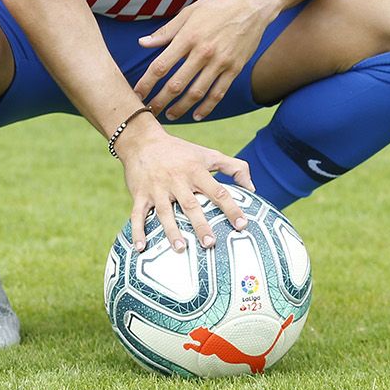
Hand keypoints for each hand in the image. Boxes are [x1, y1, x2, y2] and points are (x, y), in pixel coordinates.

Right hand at [115, 122, 254, 251]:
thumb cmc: (181, 151)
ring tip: (180, 248)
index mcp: (196, 171)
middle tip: (210, 243)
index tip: (242, 224)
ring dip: (171, 231)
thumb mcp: (208, 154)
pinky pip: (137, 214)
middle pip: (191, 205)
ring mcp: (157, 188)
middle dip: (200, 225)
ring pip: (165, 212)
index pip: (218, 192)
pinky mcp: (139, 194)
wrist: (143, 141)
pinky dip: (138, 231)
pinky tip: (141, 248)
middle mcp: (177, 180)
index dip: (231, 208)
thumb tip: (253, 188)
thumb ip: (234, 168)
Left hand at [133, 0, 280, 120]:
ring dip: (180, 108)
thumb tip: (142, 43)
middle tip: (149, 111)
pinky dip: (207, 107)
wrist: (253, 3)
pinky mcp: (235, 68)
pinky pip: (219, 93)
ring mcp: (220, 62)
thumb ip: (165, 32)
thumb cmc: (218, 5)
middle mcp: (203, 52)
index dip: (146, 83)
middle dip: (159, 101)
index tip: (137, 94)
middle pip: (176, 85)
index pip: (160, 66)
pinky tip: (197, 115)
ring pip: (196, 93)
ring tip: (170, 115)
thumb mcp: (189, 13)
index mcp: (188, 37)